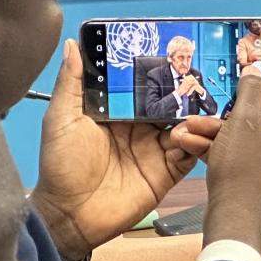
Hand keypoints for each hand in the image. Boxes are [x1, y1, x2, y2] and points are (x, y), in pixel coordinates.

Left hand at [31, 40, 221, 258]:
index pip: (144, 85)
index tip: (176, 51)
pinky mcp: (168, 171)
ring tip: (193, 112)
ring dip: (194, 117)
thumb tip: (73, 44)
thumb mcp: (61, 119)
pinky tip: (187, 137)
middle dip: (186, 91)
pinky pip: (190, 153)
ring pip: (187, 126)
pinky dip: (195, 144)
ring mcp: (156, 149)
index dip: (159, 70)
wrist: (70, 216)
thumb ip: (71, 83)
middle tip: (199, 77)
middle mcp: (141, 127)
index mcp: (118, 112)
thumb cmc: (61, 166)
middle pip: (171, 104)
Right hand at [203, 71, 260, 252]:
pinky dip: (221, 151)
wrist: (232, 221)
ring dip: (218, 133)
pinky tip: (192, 144)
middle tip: (212, 112)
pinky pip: (243, 159)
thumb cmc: (244, 174)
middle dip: (231, 116)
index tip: (258, 86)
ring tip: (191, 128)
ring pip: (248, 141)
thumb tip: (257, 73)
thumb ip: (251, 91)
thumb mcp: (243, 120)